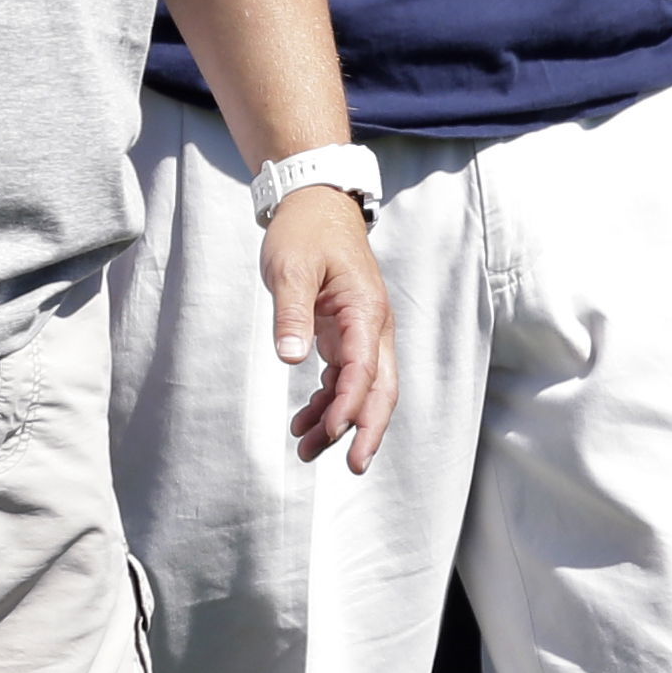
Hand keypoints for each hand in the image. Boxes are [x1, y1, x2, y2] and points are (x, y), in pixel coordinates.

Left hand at [260, 184, 398, 472]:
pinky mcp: (347, 334)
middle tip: (353, 467)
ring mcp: (362, 331)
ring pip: (363, 388)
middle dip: (367, 429)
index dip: (349, 405)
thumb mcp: (291, 267)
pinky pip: (345, 377)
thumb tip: (291, 360)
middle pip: (380, 389)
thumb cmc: (304, 231)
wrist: (315, 205)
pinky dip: (328, 401)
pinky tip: (303, 421)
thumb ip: (292, 313)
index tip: (330, 433)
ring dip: (340, 421)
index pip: (364, 368)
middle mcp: (373, 326)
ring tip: (306, 451)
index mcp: (365, 309)